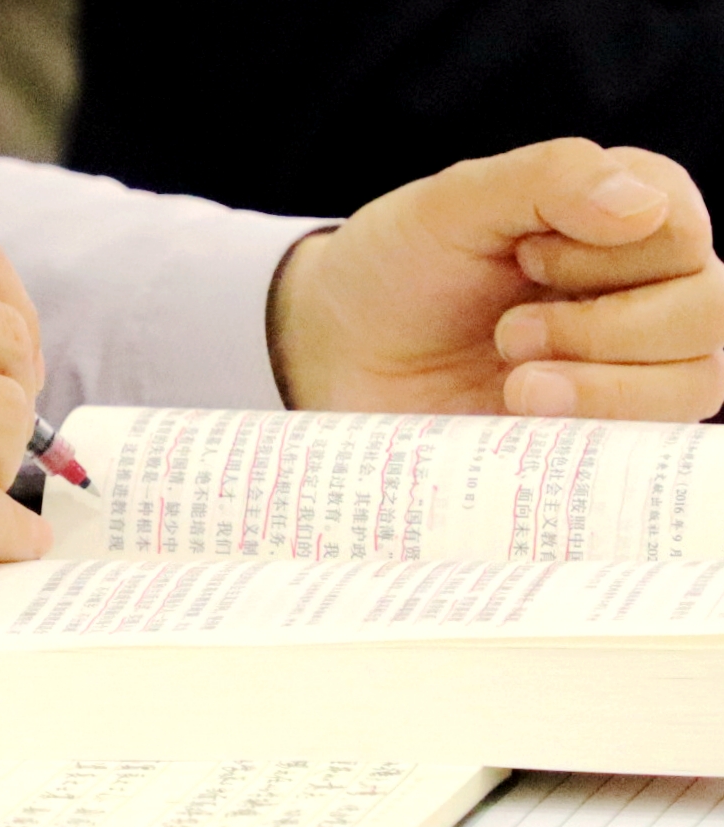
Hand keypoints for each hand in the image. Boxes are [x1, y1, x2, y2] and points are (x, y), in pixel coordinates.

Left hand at [271, 138, 723, 420]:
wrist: (337, 354)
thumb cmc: (397, 266)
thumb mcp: (451, 204)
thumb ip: (546, 180)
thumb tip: (644, 207)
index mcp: (621, 217)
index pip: (683, 230)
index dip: (610, 252)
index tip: (525, 256)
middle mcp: (643, 290)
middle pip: (709, 312)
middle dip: (610, 327)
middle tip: (509, 333)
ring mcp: (627, 366)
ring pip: (696, 382)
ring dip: (603, 385)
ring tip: (514, 382)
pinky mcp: (595, 431)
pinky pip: (647, 448)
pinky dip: (591, 434)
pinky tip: (524, 421)